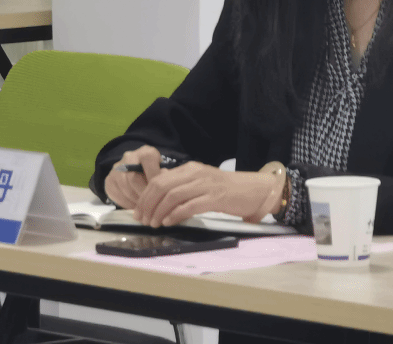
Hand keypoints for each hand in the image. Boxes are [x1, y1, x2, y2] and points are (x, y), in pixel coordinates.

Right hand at [103, 145, 162, 208]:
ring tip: (144, 207)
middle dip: (142, 193)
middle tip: (150, 204)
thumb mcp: (161, 171)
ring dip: (135, 199)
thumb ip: (163, 177)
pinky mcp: (109, 179)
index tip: (158, 191)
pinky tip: (134, 206)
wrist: (136, 173)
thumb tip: (163, 187)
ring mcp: (117, 168)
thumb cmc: (153, 173)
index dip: (153, 176)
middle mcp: (129, 157)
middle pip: (133, 177)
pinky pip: (116, 193)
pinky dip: (126, 203)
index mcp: (145, 152)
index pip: (148, 158)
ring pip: (124, 187)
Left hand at [133, 163, 278, 227]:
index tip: (138, 210)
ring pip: (173, 196)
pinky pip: (190, 205)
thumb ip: (182, 186)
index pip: (159, 179)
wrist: (253, 190)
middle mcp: (195, 173)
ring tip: (154, 223)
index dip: (145, 196)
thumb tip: (158, 199)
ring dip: (159, 211)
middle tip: (142, 219)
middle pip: (163, 186)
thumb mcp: (200, 183)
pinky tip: (169, 222)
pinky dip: (176, 214)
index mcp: (190, 168)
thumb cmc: (226, 190)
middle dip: (148, 204)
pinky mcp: (215, 197)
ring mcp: (205, 184)